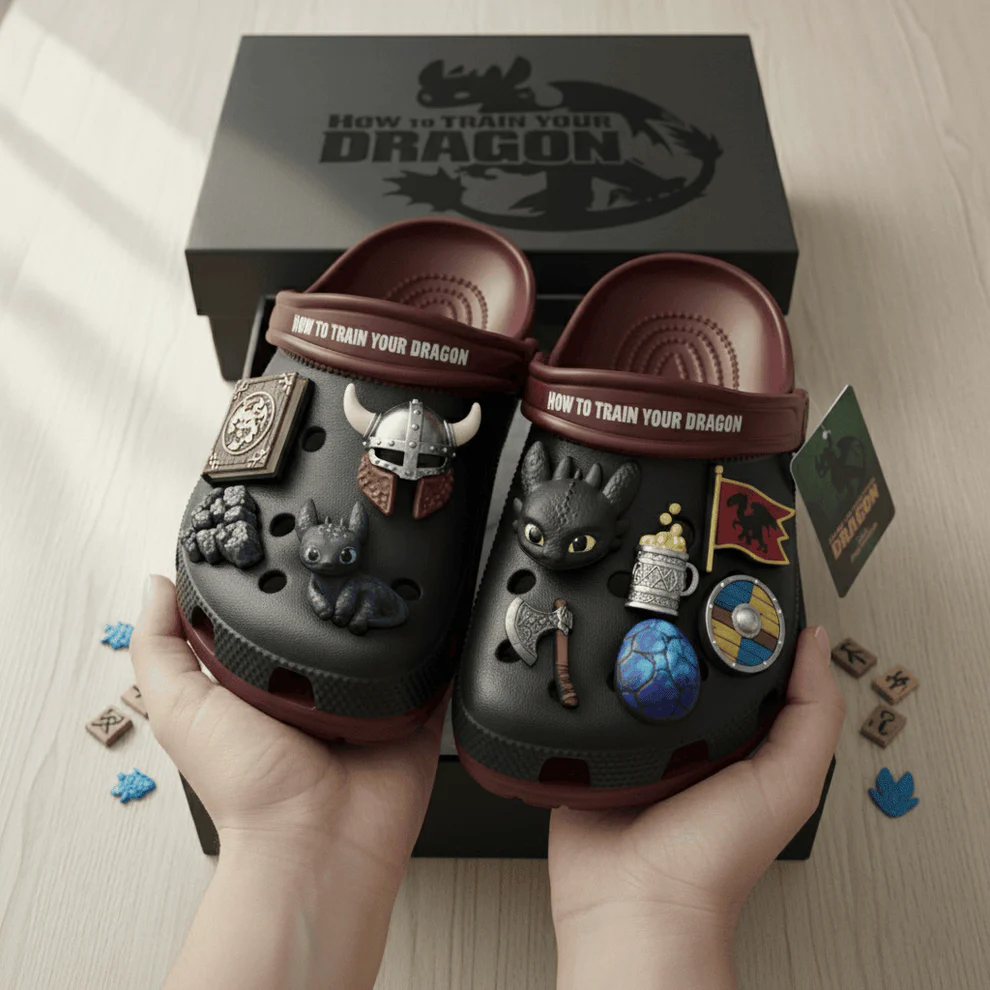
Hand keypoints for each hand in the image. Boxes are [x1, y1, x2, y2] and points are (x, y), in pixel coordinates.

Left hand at [130, 575, 445, 989]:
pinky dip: (440, 644)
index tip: (277, 539)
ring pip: (386, 636)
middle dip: (337, 588)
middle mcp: (318, 688)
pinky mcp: (412, 712)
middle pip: (331, 621)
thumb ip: (162, 649)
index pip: (269, 617)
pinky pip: (435, 668)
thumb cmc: (248, 791)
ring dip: (389, 610)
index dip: (272, 584)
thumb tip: (157, 585)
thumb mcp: (182, 710)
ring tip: (393, 570)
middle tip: (345, 547)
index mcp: (264, 682)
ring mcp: (368, 700)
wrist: (316, 842)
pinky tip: (439, 613)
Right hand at [549, 626, 843, 988]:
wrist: (635, 900)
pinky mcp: (592, 747)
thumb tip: (816, 644)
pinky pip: (584, 702)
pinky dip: (582, 683)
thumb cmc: (713, 860)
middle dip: (674, 632)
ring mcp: (636, 740)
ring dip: (624, 653)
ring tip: (619, 623)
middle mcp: (688, 736)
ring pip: (631, 674)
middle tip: (665, 594)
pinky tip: (582, 663)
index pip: (744, 668)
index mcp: (739, 740)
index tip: (733, 589)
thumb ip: (812, 714)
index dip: (741, 629)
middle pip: (683, 663)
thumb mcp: (787, 782)